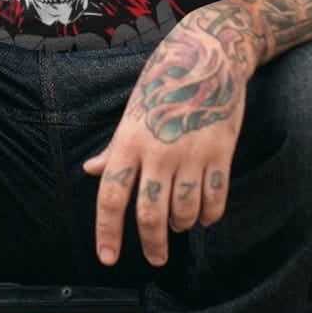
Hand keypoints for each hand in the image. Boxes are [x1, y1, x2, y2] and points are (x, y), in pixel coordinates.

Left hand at [82, 5, 255, 266]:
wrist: (209, 54)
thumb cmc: (164, 81)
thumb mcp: (132, 111)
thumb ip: (115, 148)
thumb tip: (91, 170)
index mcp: (129, 141)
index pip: (111, 196)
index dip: (107, 232)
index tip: (108, 258)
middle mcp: (158, 151)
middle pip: (150, 214)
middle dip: (152, 245)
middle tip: (155, 258)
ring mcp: (191, 153)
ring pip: (184, 212)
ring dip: (182, 226)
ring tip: (179, 224)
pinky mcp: (221, 152)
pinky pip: (215, 200)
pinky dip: (210, 216)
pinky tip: (205, 216)